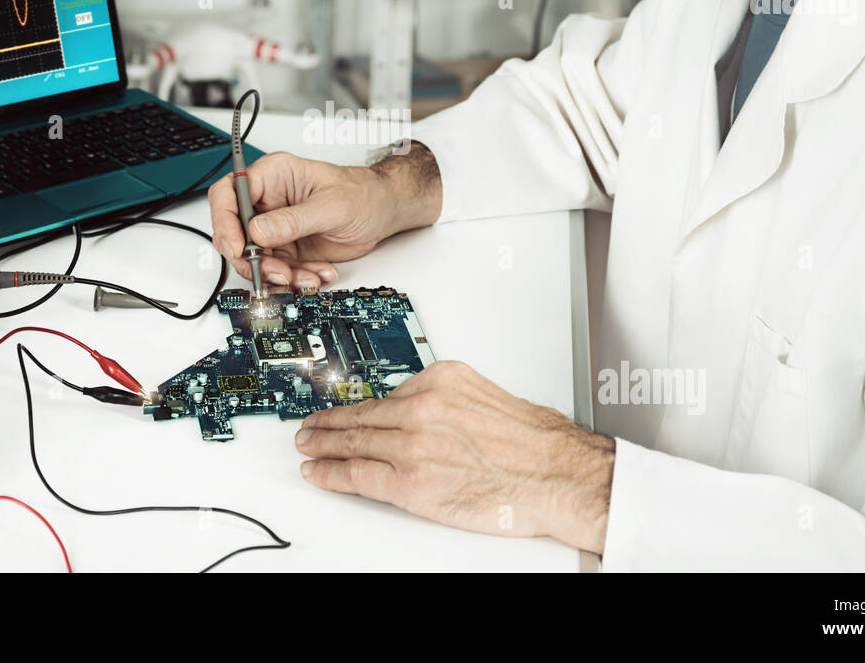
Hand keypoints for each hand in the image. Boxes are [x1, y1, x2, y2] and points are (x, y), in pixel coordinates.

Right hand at [208, 151, 399, 289]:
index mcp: (273, 176)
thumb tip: (258, 232)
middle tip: (274, 271)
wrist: (383, 212)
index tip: (238, 247)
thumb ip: (293, 220)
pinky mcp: (286, 249)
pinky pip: (276, 271)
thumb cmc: (362, 194)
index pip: (228, 193)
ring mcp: (275, 228)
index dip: (225, 221)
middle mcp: (268, 202)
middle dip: (252, 258)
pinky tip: (315, 274)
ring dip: (276, 274)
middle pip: (234, 233)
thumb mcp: (331, 206)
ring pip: (254, 258)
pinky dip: (294, 279)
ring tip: (303, 276)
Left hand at [293, 360, 615, 552]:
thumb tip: (424, 412)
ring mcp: (412, 445)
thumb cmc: (536, 444)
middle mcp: (421, 407)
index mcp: (440, 380)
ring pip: (353, 442)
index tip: (344, 408)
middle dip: (329, 422)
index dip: (357, 405)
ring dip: (323, 445)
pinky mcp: (410, 483)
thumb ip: (449, 400)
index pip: (385, 395)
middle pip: (361, 415)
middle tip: (309, 426)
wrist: (557, 475)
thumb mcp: (487, 395)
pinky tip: (318, 472)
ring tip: (307, 447)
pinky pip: (357, 476)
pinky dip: (331, 474)